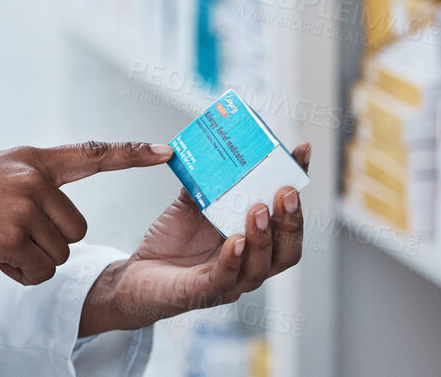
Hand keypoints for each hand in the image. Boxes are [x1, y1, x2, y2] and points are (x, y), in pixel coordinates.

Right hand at [0, 141, 173, 283]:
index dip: (132, 153)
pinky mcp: (12, 237)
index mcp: (30, 157)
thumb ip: (28, 183)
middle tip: (12, 239)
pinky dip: (20, 274)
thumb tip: (54, 212)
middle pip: (77, 227)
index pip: (91, 153)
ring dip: (33, 261)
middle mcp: (32, 177)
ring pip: (61, 253)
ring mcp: (23, 206)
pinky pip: (40, 271)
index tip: (167, 150)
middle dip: (52, 243)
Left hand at [78, 143, 310, 335]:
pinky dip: (232, 260)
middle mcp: (250, 263)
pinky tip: (235, 241)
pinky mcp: (202, 291)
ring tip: (259, 210)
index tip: (302, 152)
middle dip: (291, 221)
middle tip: (286, 191)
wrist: (138, 275)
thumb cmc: (171, 243)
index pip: (286, 218)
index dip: (297, 186)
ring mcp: (230, 281)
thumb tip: (215, 148)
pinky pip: (224, 278)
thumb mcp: (190, 205)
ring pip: (261, 266)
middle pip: (287, 249)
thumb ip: (206, 182)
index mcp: (253, 241)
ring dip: (264, 238)